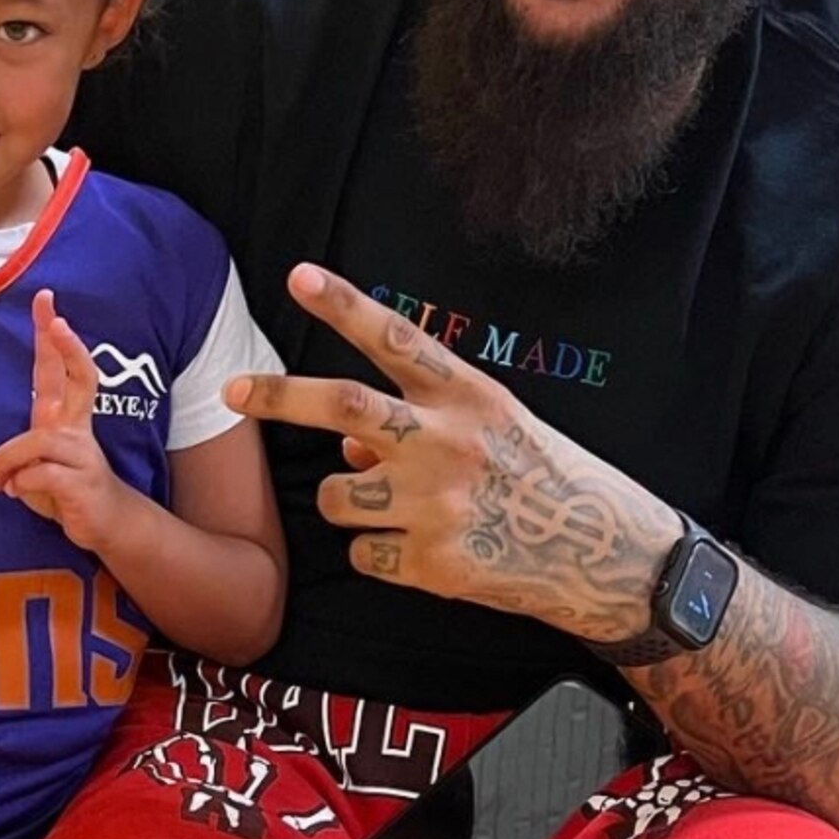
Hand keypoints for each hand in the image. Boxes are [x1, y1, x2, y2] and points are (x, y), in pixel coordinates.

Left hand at [0, 289, 132, 550]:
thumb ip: (9, 464)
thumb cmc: (66, 489)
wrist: (106, 525)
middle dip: (70, 349)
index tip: (45, 300)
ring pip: (39, 441)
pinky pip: (43, 474)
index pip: (58, 369)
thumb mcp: (31, 470)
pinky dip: (23, 483)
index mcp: (64, 418)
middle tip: (59, 322)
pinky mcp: (83, 483)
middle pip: (82, 379)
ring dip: (7, 458)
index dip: (51, 336)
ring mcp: (83, 454)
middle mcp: (76, 429)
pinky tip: (15, 492)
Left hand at [224, 262, 680, 638]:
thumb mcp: (494, 430)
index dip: (344, 305)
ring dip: (344, 501)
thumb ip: (419, 422)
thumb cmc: (547, 482)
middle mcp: (448, 442)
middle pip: (341, 406)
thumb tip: (346, 440)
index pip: (397, 339)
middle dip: (278, 397)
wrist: (606, 558)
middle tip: (232, 391)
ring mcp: (437, 504)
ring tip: (391, 509)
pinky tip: (425, 554)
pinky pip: (363, 555)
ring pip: (336, 494)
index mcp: (468, 397)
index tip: (298, 276)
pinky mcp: (433, 563)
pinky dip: (378, 556)